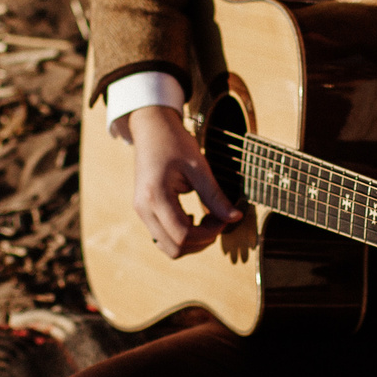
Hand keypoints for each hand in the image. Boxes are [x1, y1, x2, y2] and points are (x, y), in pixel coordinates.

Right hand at [125, 103, 238, 257]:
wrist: (151, 128)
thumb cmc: (174, 142)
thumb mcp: (199, 167)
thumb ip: (215, 195)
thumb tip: (235, 217)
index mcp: (156, 196)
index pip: (183, 234)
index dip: (209, 233)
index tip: (224, 218)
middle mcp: (144, 209)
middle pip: (175, 248)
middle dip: (201, 241)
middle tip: (218, 220)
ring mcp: (142, 212)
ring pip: (168, 247)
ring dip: (192, 241)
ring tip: (207, 220)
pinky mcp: (145, 211)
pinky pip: (163, 237)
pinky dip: (181, 235)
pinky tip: (193, 218)